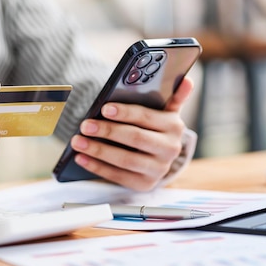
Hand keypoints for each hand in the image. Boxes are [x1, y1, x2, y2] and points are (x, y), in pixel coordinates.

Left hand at [70, 77, 193, 190]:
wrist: (160, 156)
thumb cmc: (154, 126)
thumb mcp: (164, 110)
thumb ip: (173, 95)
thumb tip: (187, 81)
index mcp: (174, 126)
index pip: (146, 117)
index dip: (125, 113)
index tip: (104, 108)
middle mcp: (170, 149)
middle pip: (135, 138)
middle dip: (107, 131)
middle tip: (85, 125)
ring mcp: (158, 169)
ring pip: (125, 159)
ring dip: (98, 150)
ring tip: (77, 141)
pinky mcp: (145, 184)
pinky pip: (118, 176)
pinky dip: (96, 167)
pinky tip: (81, 158)